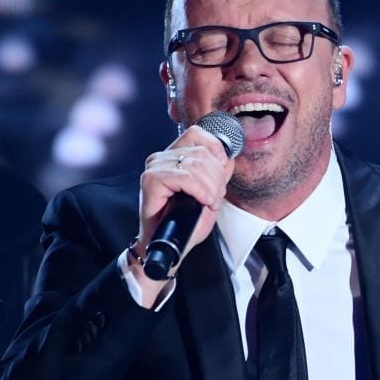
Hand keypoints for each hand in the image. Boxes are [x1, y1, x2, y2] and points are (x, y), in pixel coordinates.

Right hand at [133, 126, 233, 300]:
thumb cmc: (186, 221)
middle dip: (218, 177)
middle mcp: (162, 157)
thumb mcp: (211, 191)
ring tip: (208, 202)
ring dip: (211, 187)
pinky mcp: (151, 181)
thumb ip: (219, 171)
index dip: (218, 153)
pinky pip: (185, 177)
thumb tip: (229, 156)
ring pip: (197, 164)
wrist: (170, 245)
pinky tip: (203, 201)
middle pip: (203, 152)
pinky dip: (200, 190)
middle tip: (215, 197)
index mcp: (175, 154)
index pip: (200, 134)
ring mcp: (154, 167)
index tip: (221, 177)